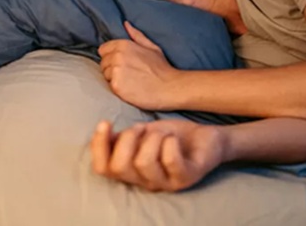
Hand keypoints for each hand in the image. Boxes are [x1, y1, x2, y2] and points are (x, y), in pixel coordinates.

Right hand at [90, 119, 224, 191]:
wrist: (206, 138)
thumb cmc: (172, 136)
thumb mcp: (143, 132)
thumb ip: (123, 137)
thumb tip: (104, 132)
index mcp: (132, 171)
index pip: (103, 169)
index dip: (98, 146)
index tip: (106, 122)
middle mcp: (146, 181)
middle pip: (119, 167)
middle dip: (127, 139)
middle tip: (141, 129)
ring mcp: (167, 182)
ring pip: (143, 163)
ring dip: (151, 139)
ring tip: (161, 134)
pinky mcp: (187, 177)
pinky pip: (170, 160)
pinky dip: (169, 143)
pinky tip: (173, 139)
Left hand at [98, 21, 178, 110]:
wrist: (169, 87)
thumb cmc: (162, 68)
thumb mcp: (152, 47)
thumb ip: (136, 36)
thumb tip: (126, 24)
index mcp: (123, 45)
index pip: (103, 50)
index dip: (111, 56)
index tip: (121, 63)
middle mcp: (117, 57)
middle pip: (103, 63)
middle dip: (112, 68)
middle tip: (129, 73)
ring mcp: (115, 72)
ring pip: (106, 75)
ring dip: (114, 78)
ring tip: (130, 81)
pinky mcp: (116, 86)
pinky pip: (110, 86)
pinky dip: (118, 88)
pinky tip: (130, 88)